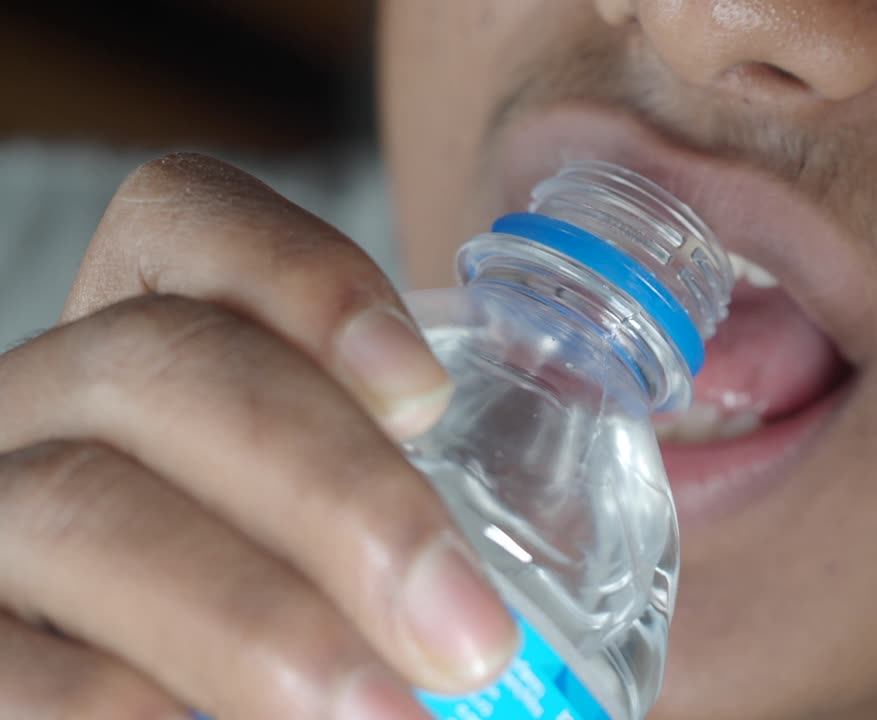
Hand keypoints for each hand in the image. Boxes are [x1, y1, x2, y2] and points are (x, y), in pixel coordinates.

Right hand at [0, 154, 516, 718]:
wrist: (183, 702)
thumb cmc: (305, 609)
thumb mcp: (361, 529)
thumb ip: (444, 499)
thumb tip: (653, 526)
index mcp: (159, 345)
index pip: (183, 226)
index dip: (298, 275)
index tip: (429, 390)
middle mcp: (51, 403)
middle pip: (158, 367)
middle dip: (332, 491)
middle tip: (471, 637)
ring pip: (75, 510)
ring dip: (255, 621)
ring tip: (390, 718)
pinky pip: (10, 668)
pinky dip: (115, 705)